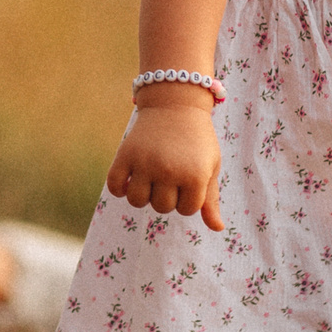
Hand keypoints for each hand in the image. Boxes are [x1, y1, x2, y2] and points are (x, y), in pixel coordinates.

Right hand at [104, 99, 224, 230]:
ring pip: (137, 201)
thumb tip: (217, 228)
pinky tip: (129, 178)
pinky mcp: (125, 154)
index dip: (188, 198)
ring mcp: (145, 162)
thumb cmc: (197, 139)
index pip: (187, 210)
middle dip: (166, 196)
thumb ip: (210, 200)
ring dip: (143, 195)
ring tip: (149, 179)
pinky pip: (114, 186)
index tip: (188, 178)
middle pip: (161, 207)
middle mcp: (169, 171)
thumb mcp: (210, 166)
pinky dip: (119, 188)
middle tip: (170, 174)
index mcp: (194, 176)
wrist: (175, 103)